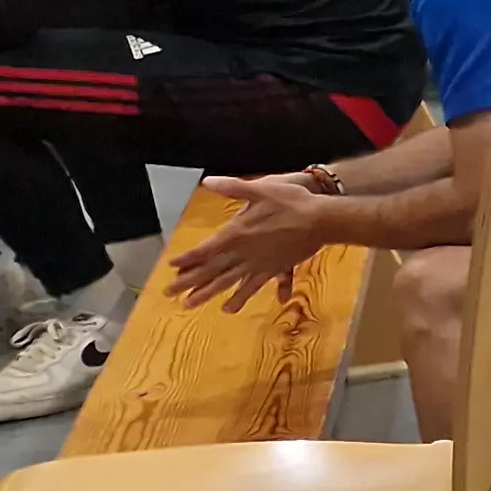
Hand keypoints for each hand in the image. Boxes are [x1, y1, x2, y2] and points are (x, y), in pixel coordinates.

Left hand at [164, 176, 335, 310]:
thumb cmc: (292, 202)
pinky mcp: (273, 269)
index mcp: (236, 234)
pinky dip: (241, 297)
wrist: (321, 220)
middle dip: (189, 282)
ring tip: (190, 304)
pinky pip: (253, 286)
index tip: (171, 267)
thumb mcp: (261, 189)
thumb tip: (208, 182)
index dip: (187, 259)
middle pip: (211, 270)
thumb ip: (233, 188)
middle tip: (169, 293)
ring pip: (228, 282)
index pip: (205, 249)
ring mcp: (258, 264)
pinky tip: (230, 308)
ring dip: (207, 293)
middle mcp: (243, 253)